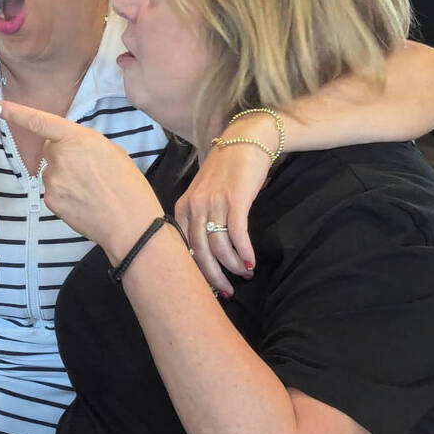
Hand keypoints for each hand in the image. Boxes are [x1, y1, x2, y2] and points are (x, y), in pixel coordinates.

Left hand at [0, 101, 161, 262]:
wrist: (129, 223)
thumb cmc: (128, 185)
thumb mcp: (111, 151)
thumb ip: (85, 143)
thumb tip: (73, 147)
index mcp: (76, 138)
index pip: (39, 121)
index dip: (15, 112)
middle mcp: (59, 157)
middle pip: (51, 150)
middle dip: (65, 155)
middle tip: (91, 170)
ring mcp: (52, 180)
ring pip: (52, 172)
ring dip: (67, 177)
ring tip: (93, 189)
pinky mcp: (50, 201)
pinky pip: (54, 191)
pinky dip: (66, 194)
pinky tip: (85, 202)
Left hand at [175, 114, 275, 293]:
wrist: (244, 140)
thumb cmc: (225, 171)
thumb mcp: (203, 194)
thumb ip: (198, 218)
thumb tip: (203, 252)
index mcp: (182, 207)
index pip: (183, 248)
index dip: (195, 271)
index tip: (205, 287)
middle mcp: (194, 206)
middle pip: (199, 252)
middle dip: (213, 277)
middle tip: (227, 292)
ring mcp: (213, 203)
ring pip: (219, 247)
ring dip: (233, 266)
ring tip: (245, 274)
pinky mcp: (235, 200)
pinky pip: (237, 235)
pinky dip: (244, 253)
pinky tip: (251, 263)